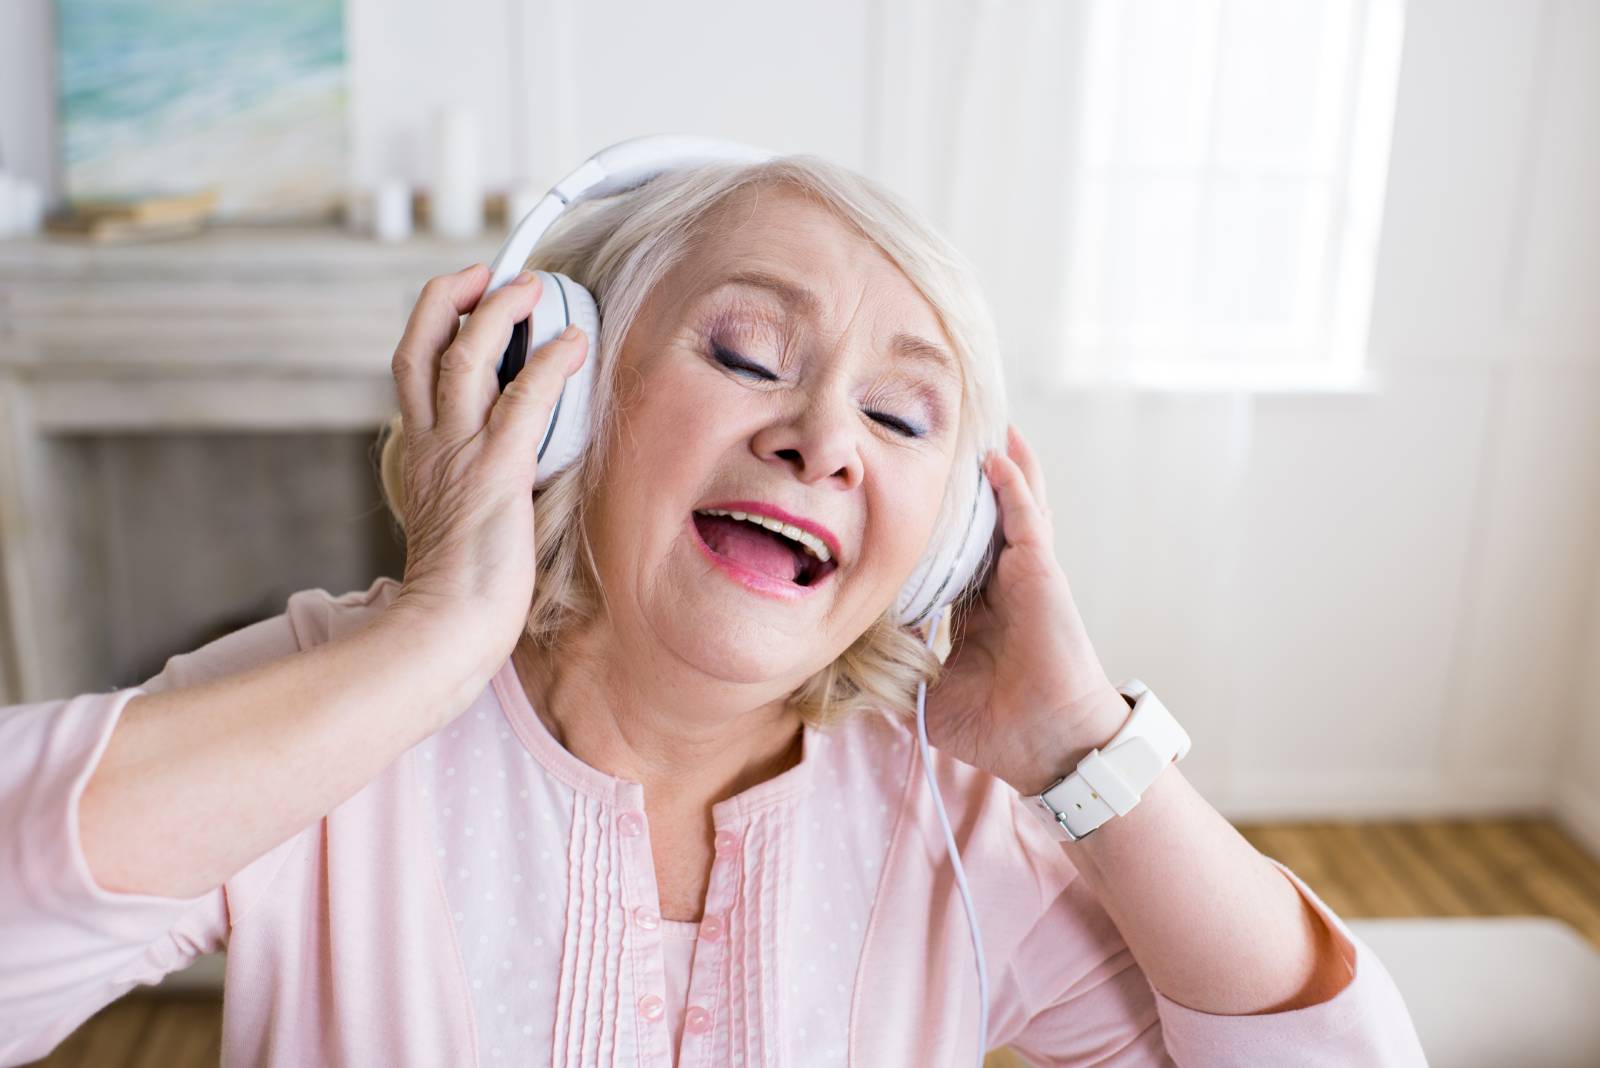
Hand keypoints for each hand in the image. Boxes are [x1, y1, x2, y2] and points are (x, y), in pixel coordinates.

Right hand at [385, 264, 587, 683]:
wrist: (445, 632)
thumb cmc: (459, 594)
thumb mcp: (455, 524)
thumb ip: (471, 489)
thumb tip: (508, 478)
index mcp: (419, 454)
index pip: (412, 370)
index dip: (434, 324)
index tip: (464, 300)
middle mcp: (430, 444)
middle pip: (422, 345)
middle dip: (450, 296)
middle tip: (488, 272)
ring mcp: (459, 454)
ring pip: (465, 356)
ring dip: (499, 311)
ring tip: (534, 287)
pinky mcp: (496, 471)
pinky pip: (524, 400)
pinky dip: (550, 363)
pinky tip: (576, 343)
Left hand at [919, 425, 1131, 795]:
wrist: (1049, 745)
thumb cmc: (1002, 728)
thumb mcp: (933, 697)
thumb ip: (902, 674)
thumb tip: (858, 670)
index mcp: (977, 613)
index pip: (946, 558)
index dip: (926, 528)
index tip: (896, 496)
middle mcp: (1001, 586)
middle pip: (979, 520)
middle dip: (963, 483)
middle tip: (939, 439)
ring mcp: (1024, 575)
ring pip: (1009, 507)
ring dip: (997, 466)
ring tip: (982, 421)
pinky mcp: (1042, 572)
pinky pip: (1027, 519)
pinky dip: (1014, 485)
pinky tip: (998, 454)